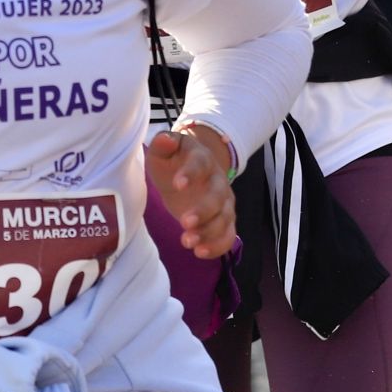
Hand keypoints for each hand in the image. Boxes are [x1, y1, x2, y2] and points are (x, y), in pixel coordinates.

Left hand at [147, 124, 236, 259]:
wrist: (189, 171)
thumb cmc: (173, 160)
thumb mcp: (163, 151)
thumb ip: (163, 144)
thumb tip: (166, 139)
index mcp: (202, 159)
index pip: (201, 164)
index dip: (191, 173)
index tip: (177, 185)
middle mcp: (218, 181)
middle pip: (218, 196)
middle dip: (204, 211)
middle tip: (185, 222)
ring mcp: (224, 202)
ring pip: (225, 218)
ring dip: (209, 232)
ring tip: (187, 242)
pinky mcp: (223, 221)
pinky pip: (228, 235)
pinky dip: (218, 246)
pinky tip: (200, 252)